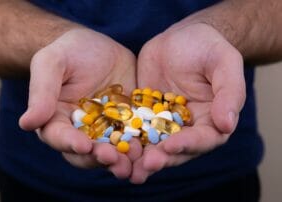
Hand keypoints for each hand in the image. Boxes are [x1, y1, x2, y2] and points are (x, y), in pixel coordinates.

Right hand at [19, 28, 141, 178]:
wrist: (96, 46)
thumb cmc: (69, 52)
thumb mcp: (51, 63)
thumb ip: (41, 92)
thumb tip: (26, 123)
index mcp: (59, 120)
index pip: (60, 137)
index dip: (70, 143)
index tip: (83, 145)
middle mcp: (82, 131)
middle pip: (88, 152)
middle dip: (100, 157)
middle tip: (113, 159)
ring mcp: (108, 128)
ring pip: (114, 149)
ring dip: (124, 159)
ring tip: (136, 161)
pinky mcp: (128, 122)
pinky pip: (136, 136)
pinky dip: (144, 144)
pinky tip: (153, 147)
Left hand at [131, 23, 245, 182]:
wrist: (180, 38)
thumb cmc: (207, 47)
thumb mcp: (223, 62)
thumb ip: (230, 92)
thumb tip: (227, 124)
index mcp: (210, 119)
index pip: (203, 139)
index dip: (189, 144)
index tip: (172, 146)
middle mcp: (187, 127)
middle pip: (177, 149)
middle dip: (162, 158)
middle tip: (147, 165)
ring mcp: (164, 122)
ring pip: (154, 144)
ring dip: (142, 158)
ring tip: (129, 169)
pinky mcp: (144, 115)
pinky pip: (135, 129)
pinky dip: (126, 139)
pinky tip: (114, 147)